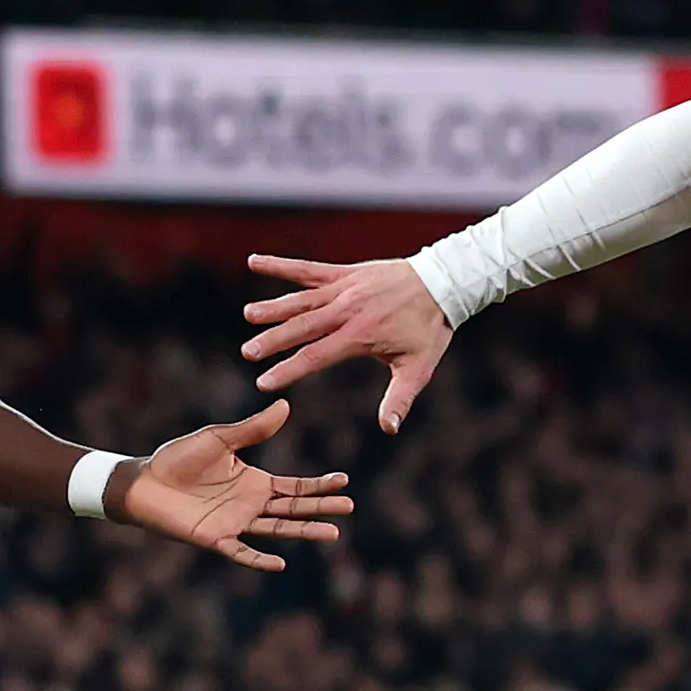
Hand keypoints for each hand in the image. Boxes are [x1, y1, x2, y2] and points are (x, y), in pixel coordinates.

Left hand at [118, 400, 351, 572]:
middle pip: (293, 509)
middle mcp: (250, 505)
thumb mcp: (219, 439)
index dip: (319, 485)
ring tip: (332, 533)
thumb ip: (252, 429)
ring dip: (303, 532)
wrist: (143, 481)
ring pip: (277, 530)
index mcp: (254, 482)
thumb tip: (285, 406)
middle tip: (349, 507)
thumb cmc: (178, 459)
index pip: (294, 487)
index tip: (344, 481)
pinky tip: (281, 563)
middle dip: (321, 508)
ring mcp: (235, 524)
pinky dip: (259, 559)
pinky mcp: (215, 538)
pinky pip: (241, 552)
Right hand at [240, 255, 454, 433]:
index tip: (264, 382)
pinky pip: (308, 268)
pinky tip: (254, 261)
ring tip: (249, 314)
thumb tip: (388, 429)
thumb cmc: (429, 329)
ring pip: (301, 299)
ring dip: (273, 307)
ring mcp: (344, 288)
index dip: (288, 370)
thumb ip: (399, 398)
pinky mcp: (344, 273)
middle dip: (273, 340)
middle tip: (248, 352)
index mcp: (361, 335)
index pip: (316, 356)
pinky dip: (281, 265)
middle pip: (302, 327)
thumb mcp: (419, 367)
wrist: (442, 283)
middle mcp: (347, 310)